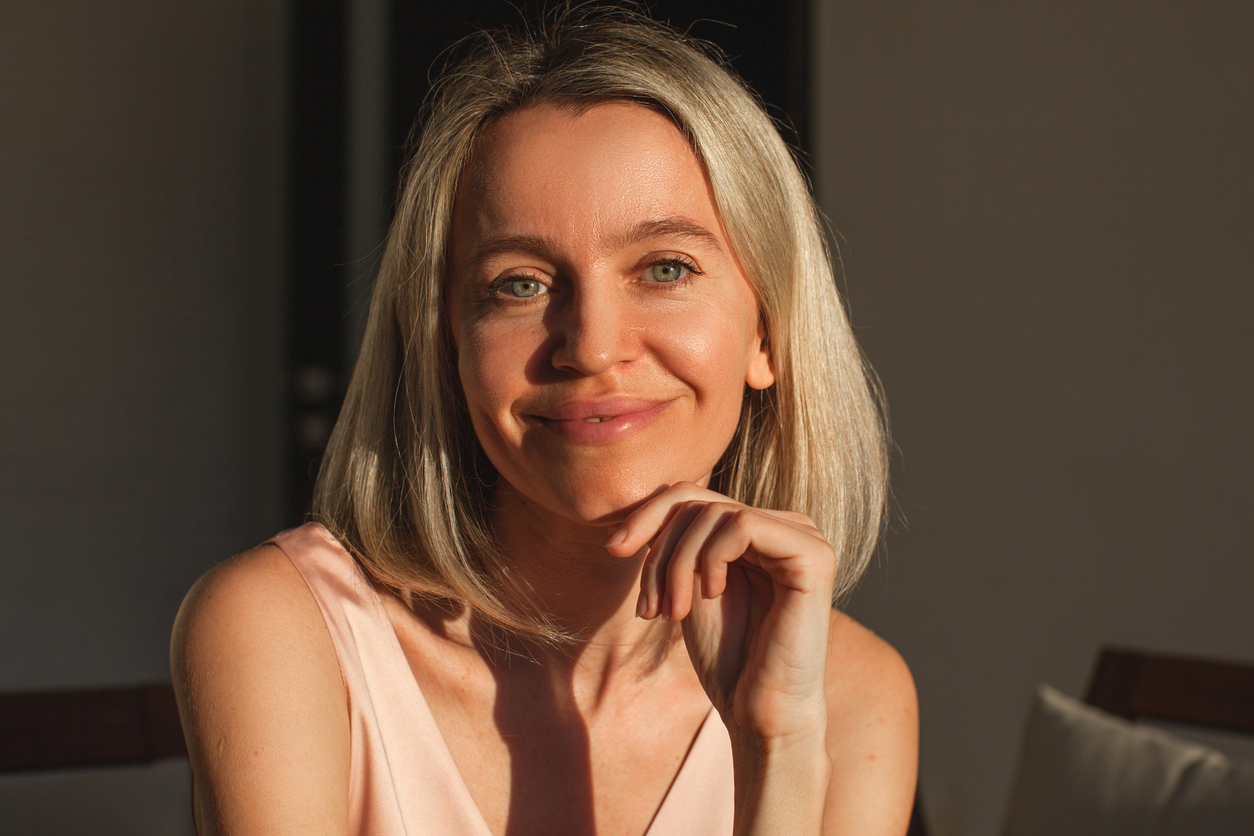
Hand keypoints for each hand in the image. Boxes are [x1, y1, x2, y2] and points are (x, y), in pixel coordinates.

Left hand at [606, 482, 837, 744]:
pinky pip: (742, 526)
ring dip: (678, 563)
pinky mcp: (814, 555)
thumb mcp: (688, 585)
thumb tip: (649, 498)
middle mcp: (786, 526)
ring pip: (716, 512)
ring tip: (673, 611)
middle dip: (661, 550)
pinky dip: (711, 559)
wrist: (759, 712)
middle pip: (699, 500)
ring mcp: (804, 537)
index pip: (693, 495)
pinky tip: (712, 595)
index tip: (614, 549)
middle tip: (650, 606)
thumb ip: (680, 540)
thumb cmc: (727, 657)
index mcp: (759, 530)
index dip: (647, 515)